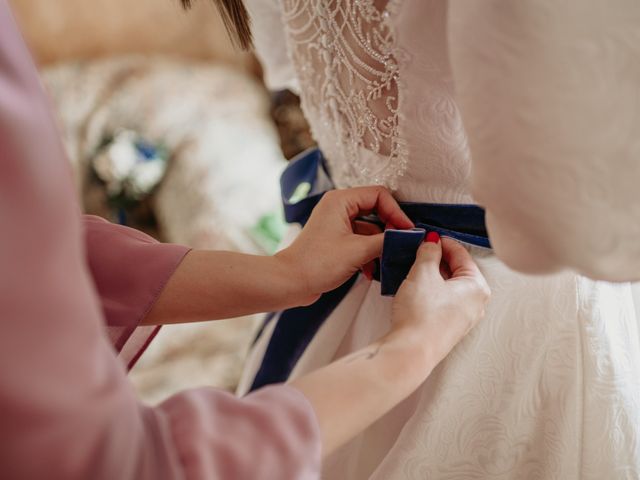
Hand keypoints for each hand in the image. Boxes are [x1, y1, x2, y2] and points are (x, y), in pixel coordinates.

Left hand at [275, 186, 412, 303]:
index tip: (407, 231)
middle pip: (376, 210)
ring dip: (380, 245)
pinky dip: (369, 253)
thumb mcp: (358, 251)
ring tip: (388, 260)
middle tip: (401, 244)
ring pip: (370, 228)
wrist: (291, 283)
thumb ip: (386, 241)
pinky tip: (371, 271)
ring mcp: (336, 224)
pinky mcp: (336, 240)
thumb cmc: (317, 263)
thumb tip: (407, 237)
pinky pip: (360, 240)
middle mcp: (338, 207)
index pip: (379, 195)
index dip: (396, 212)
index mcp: (341, 200)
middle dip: (390, 228)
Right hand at [386, 233, 490, 371]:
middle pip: (457, 271)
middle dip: (437, 260)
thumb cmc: (422, 314)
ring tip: (413, 270)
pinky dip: (430, 292)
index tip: (428, 237)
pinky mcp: (448, 329)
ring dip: (432, 276)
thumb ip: (428, 252)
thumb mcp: (422, 273)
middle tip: (418, 252)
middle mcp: (476, 303)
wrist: (411, 351)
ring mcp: (463, 318)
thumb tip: (431, 243)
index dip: (442, 242)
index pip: (461, 254)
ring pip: (449, 288)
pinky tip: (415, 290)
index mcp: (477, 287)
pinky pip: (443, 302)